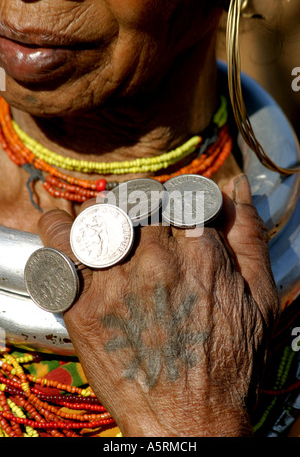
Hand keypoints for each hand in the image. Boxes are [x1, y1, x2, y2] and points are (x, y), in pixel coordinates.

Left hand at [38, 174, 279, 436]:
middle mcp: (158, 257)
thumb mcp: (261, 298)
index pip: (178, 194)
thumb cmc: (229, 361)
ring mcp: (118, 278)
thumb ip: (249, 235)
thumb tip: (237, 186)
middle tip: (138, 224)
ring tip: (108, 231)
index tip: (168, 216)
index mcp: (201, 251)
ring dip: (102, 215)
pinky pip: (58, 245)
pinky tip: (65, 231)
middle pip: (137, 199)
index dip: (172, 201)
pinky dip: (56, 228)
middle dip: (139, 205)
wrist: (190, 420)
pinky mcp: (84, 304)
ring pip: (99, 214)